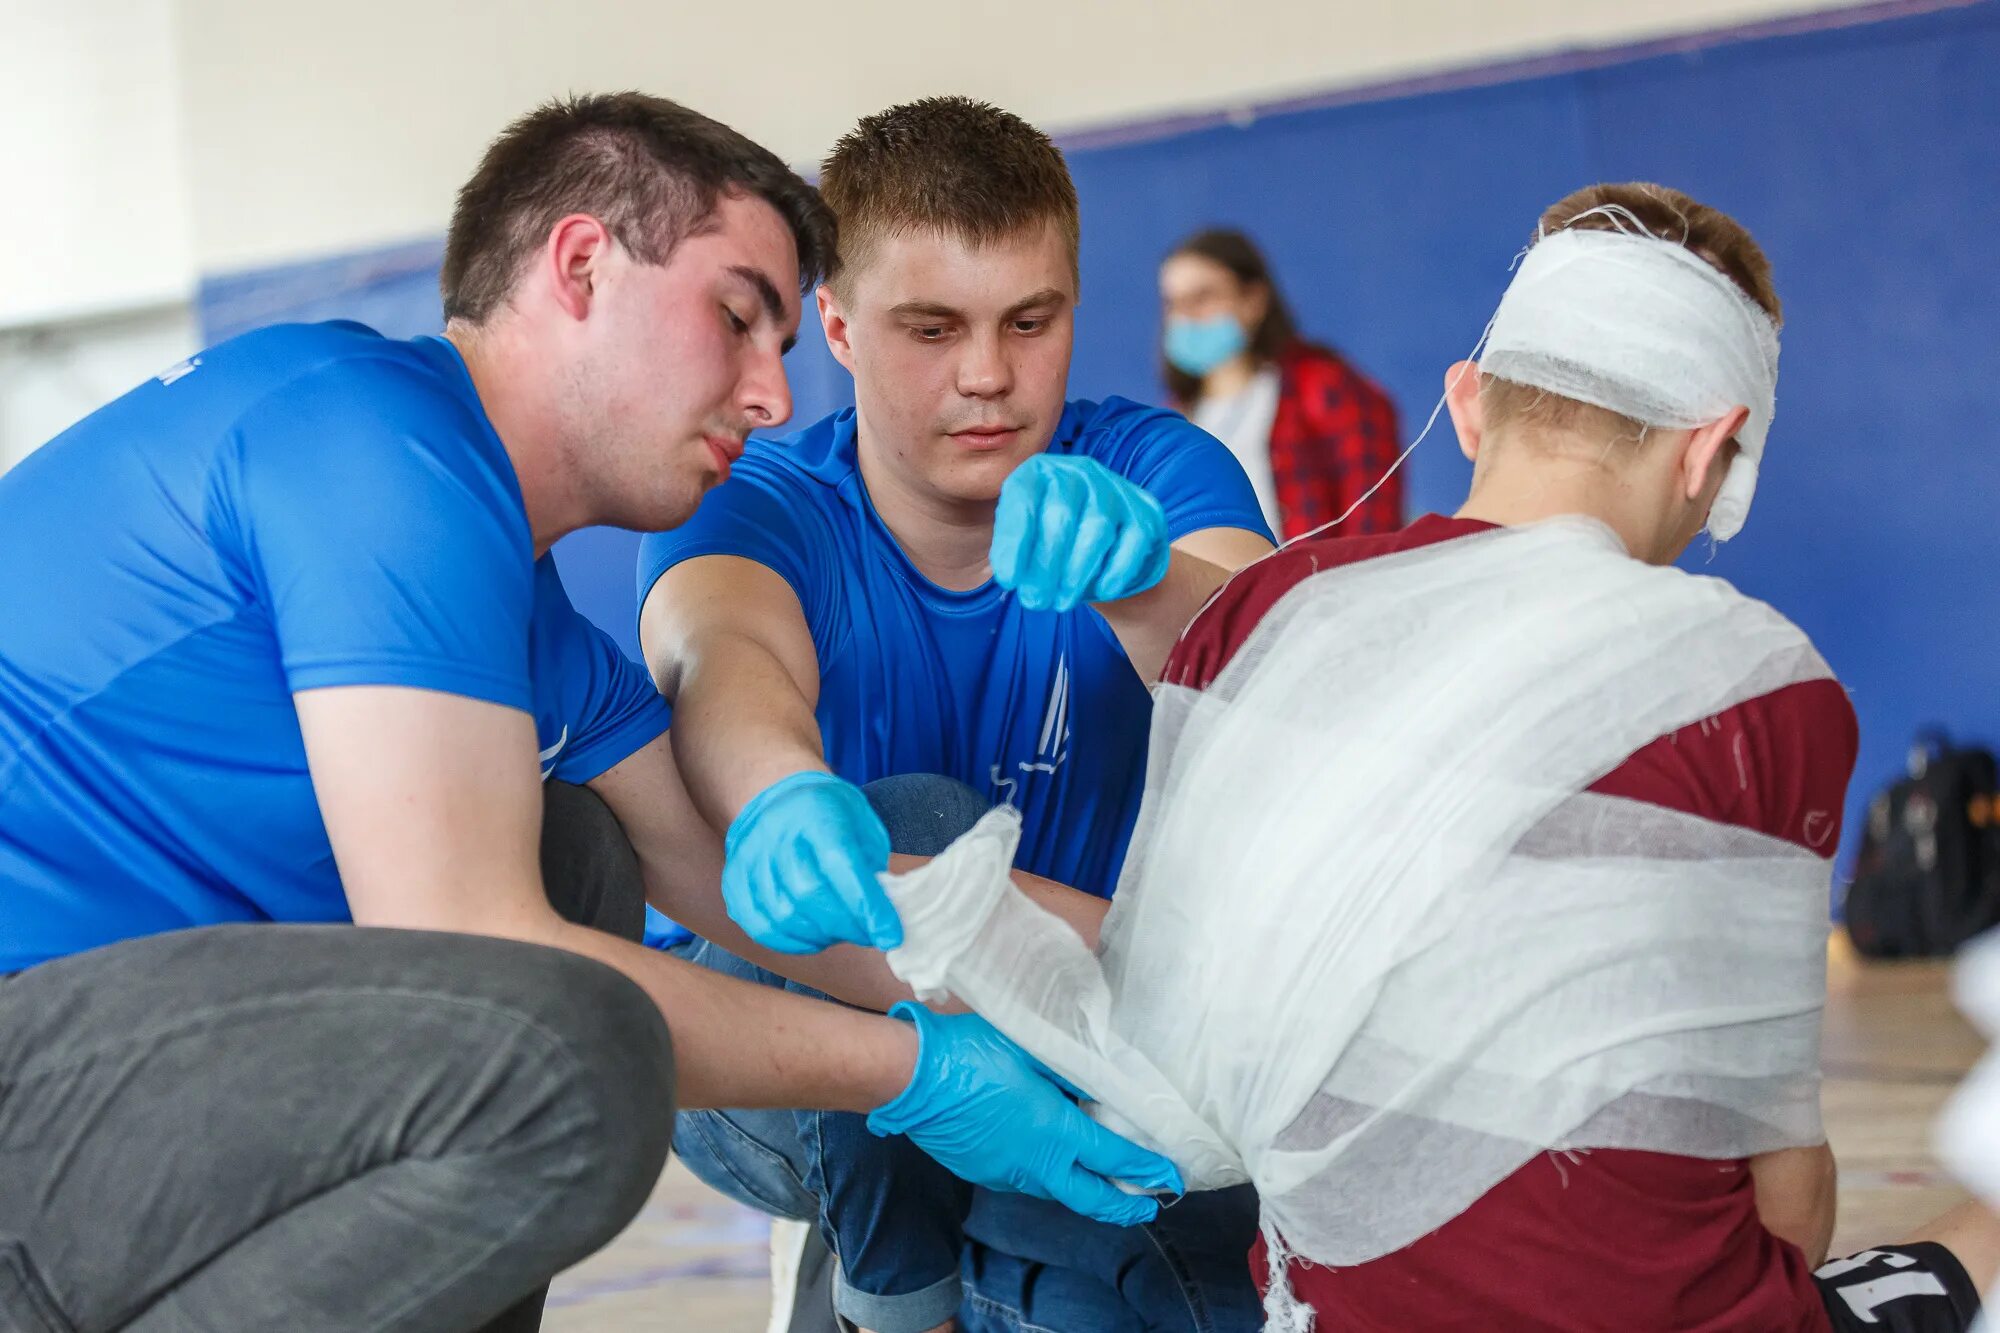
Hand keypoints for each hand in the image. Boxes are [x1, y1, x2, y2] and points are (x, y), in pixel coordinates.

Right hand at [723, 771, 898, 952]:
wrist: (778, 797)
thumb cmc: (830, 814)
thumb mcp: (863, 824)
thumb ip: (872, 866)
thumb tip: (879, 915)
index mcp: (816, 815)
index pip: (842, 867)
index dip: (868, 908)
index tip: (889, 936)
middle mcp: (776, 835)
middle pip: (809, 896)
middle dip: (847, 927)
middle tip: (867, 934)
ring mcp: (749, 860)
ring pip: (783, 917)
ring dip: (820, 937)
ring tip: (840, 932)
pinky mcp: (734, 883)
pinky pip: (759, 927)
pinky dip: (791, 942)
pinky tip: (812, 937)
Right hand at [868, 1002, 1183, 1226]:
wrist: (914, 1078)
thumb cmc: (972, 1053)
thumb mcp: (1031, 1049)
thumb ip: (1068, 1069)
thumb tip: (1095, 1078)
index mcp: (1054, 1130)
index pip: (1112, 1157)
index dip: (1145, 1168)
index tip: (1168, 1174)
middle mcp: (1035, 1163)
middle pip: (1091, 1198)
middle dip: (1125, 1204)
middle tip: (1148, 1204)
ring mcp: (1007, 1173)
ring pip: (1057, 1191)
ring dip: (1085, 1191)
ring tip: (1104, 1182)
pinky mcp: (984, 1173)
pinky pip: (1025, 1180)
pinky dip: (1048, 1176)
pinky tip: (1049, 1159)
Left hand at [991, 454, 1171, 611]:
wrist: (1112, 554)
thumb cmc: (1059, 546)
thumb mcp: (1027, 542)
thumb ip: (1012, 551)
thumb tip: (1008, 575)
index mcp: (1041, 472)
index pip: (1023, 500)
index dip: (1013, 542)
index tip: (1008, 581)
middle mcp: (1079, 471)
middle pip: (1061, 515)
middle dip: (1045, 564)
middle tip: (1035, 601)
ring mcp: (1116, 488)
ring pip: (1097, 528)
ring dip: (1076, 572)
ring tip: (1061, 603)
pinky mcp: (1146, 512)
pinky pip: (1133, 541)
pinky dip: (1116, 571)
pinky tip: (1103, 591)